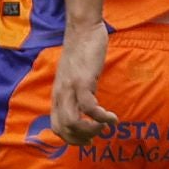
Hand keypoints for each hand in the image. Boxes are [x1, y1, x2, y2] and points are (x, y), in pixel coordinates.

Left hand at [50, 23, 117, 145]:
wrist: (82, 29)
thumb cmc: (81, 51)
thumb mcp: (74, 75)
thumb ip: (75, 91)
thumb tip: (85, 106)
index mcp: (58, 93)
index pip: (55, 125)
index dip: (70, 138)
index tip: (87, 139)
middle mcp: (60, 93)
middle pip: (62, 129)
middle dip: (80, 140)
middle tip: (97, 136)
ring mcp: (70, 88)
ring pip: (72, 122)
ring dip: (91, 131)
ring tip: (105, 126)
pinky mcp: (83, 81)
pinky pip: (89, 108)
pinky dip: (102, 118)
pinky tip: (112, 117)